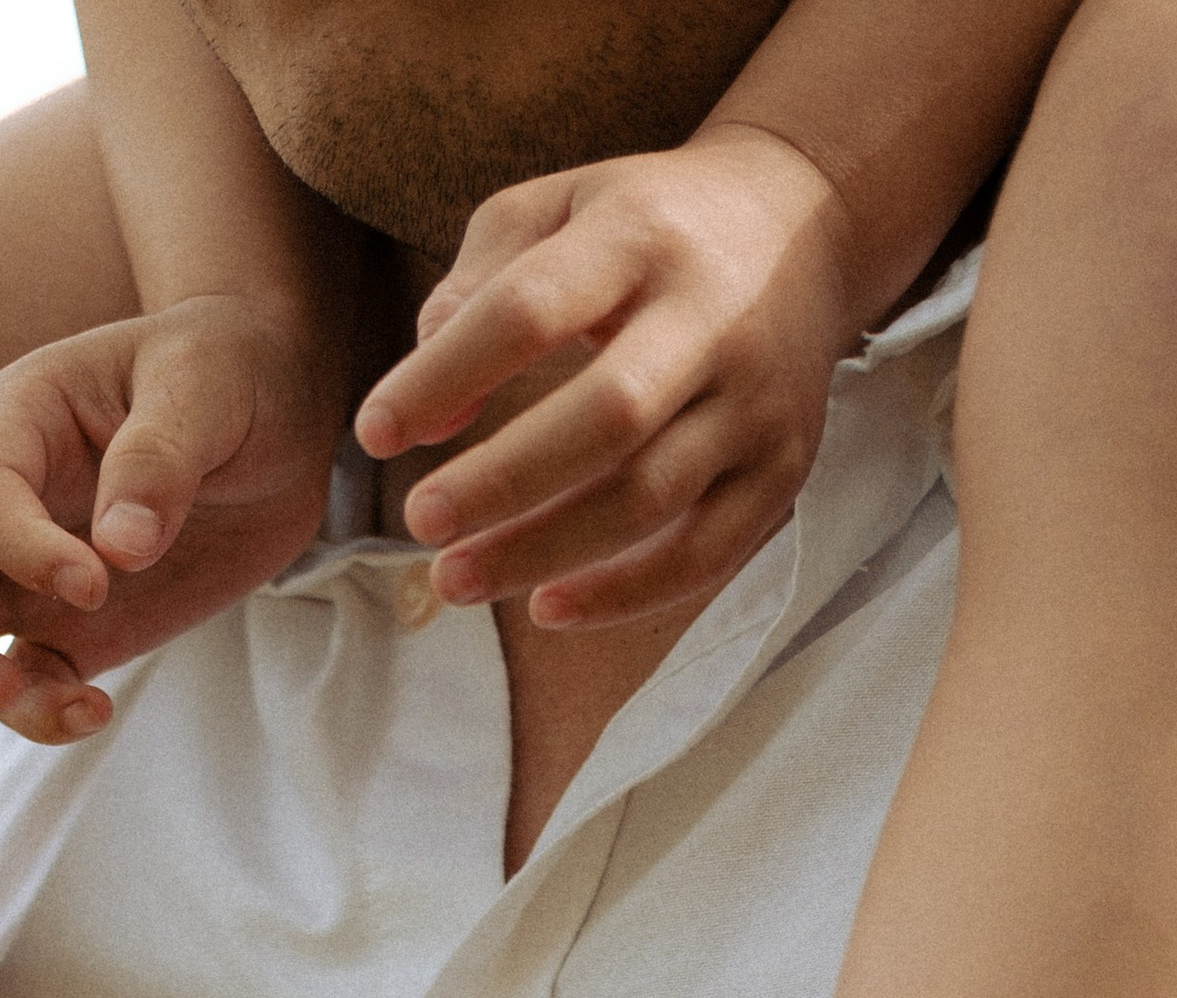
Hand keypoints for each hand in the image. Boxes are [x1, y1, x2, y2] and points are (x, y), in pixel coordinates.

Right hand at [0, 291, 346, 745]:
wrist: (280, 418)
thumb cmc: (230, 372)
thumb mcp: (206, 384)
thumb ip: (160, 458)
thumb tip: (119, 548)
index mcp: (22, 418)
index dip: (17, 546)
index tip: (96, 581)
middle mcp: (4, 497)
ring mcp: (27, 571)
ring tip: (59, 703)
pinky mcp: (70, 628)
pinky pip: (23, 683)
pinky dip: (42, 712)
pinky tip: (96, 711)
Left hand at [354, 128, 861, 627]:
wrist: (802, 225)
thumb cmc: (643, 229)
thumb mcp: (555, 210)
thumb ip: (474, 289)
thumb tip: (425, 413)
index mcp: (640, 236)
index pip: (530, 309)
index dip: (445, 375)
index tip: (374, 433)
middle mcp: (713, 316)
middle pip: (606, 416)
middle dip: (502, 481)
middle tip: (420, 522)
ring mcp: (757, 399)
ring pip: (650, 497)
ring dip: (544, 550)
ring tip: (454, 580)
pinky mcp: (783, 466)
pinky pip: (704, 553)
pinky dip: (622, 595)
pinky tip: (546, 609)